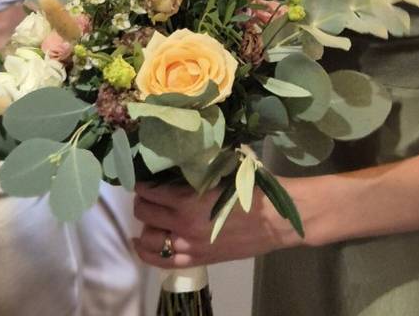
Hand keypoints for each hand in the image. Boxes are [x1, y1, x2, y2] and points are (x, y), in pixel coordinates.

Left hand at [132, 181, 302, 268]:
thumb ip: (198, 168)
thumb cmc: (254, 189)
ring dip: (145, 224)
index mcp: (188, 198)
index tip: (144, 176)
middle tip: (148, 193)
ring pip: (148, 237)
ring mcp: (188, 245)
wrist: (277, 219)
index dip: (142, 181)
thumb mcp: (224, 170)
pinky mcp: (197, 259)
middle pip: (144, 212)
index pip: (149, 190)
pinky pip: (160, 261)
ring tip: (149, 215)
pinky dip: (146, 251)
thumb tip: (179, 156)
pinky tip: (140, 242)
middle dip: (142, 200)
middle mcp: (183, 223)